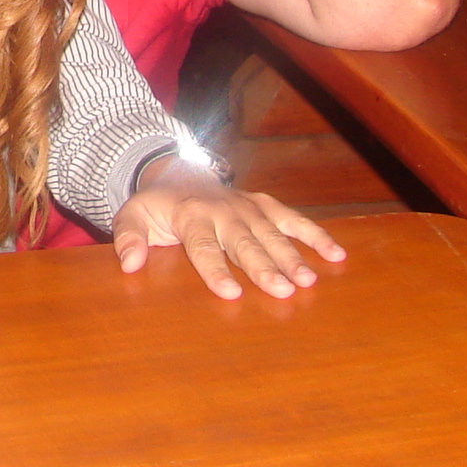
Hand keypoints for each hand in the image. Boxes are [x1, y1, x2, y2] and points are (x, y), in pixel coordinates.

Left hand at [112, 155, 344, 298]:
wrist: (179, 173)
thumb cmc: (157, 206)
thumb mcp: (133, 216)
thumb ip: (129, 238)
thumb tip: (130, 264)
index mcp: (192, 216)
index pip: (204, 247)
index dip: (216, 271)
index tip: (231, 293)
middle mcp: (225, 211)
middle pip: (245, 243)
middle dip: (263, 266)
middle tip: (282, 290)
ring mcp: (248, 207)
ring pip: (273, 234)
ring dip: (292, 257)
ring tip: (308, 282)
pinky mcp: (265, 206)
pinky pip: (293, 220)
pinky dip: (315, 236)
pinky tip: (337, 255)